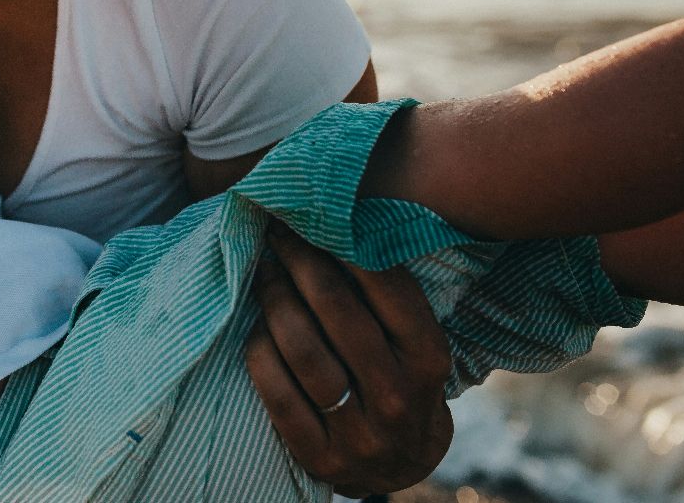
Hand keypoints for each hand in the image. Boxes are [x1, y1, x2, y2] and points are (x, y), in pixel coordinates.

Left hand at [243, 221, 453, 497]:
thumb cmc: (399, 380)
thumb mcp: (413, 344)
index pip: (389, 290)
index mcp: (428, 360)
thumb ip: (386, 297)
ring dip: (275, 301)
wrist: (400, 465)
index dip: (344, 246)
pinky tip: (255, 327)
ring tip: (262, 272)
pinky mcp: (320, 457)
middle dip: (301, 263)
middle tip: (277, 234)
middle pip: (338, 313)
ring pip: (304, 351)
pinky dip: (260, 352)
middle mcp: (398, 397)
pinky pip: (277, 393)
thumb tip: (336, 221)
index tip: (312, 217)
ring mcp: (360, 433)